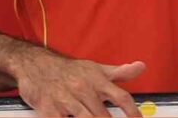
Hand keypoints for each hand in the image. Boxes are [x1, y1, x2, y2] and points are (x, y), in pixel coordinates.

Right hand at [12, 48, 145, 116]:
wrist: (35, 64)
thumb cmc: (69, 70)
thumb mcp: (96, 68)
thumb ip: (119, 72)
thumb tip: (141, 67)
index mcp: (97, 80)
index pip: (121, 97)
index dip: (133, 112)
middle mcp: (83, 89)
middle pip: (104, 116)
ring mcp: (66, 100)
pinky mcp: (48, 109)